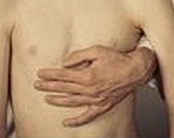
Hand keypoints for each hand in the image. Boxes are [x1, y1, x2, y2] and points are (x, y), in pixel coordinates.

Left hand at [34, 45, 156, 126]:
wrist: (136, 70)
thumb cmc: (117, 59)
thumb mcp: (96, 50)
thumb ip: (79, 56)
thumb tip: (65, 62)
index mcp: (88, 75)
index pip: (63, 75)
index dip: (50, 74)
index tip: (40, 73)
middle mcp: (90, 90)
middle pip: (64, 88)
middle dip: (49, 86)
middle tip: (37, 85)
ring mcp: (96, 100)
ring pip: (72, 102)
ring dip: (58, 100)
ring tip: (46, 98)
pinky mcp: (103, 106)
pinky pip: (87, 116)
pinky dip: (76, 121)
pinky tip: (66, 122)